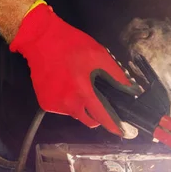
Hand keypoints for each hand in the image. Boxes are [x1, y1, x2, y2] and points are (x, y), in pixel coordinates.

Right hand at [10, 4, 138, 136]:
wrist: (40, 39)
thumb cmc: (72, 45)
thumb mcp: (99, 55)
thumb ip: (116, 75)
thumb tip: (131, 89)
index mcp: (84, 91)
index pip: (103, 117)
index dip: (115, 126)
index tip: (124, 132)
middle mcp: (69, 103)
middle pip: (89, 121)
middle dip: (97, 116)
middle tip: (99, 102)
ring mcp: (55, 105)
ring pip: (76, 114)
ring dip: (81, 106)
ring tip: (78, 87)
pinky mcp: (45, 103)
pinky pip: (63, 109)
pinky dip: (68, 102)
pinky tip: (65, 87)